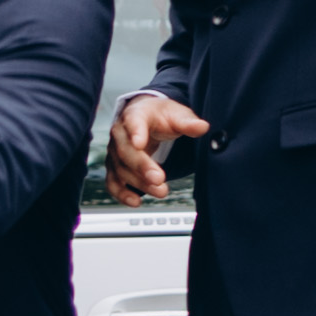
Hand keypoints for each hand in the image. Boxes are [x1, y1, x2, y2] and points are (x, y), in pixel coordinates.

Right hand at [108, 91, 207, 205]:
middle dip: (142, 166)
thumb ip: (188, 122)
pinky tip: (136, 202)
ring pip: (121, 169)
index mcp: (136, 114)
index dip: (135, 132)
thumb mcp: (177, 114)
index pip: (133, 121)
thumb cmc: (160, 115)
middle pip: (125, 151)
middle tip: (159, 179)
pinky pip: (113, 182)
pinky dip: (121, 193)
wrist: (147, 118)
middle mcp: (120, 133)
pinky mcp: (115, 167)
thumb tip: (202, 127)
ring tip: (161, 191)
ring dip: (139, 183)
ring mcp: (115, 151)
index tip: (140, 143)